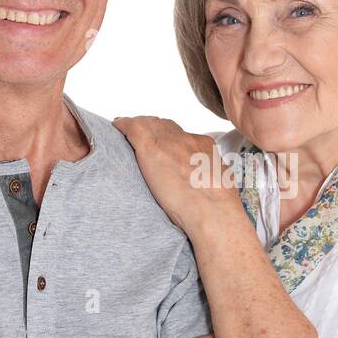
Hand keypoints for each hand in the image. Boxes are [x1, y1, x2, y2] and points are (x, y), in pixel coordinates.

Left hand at [111, 115, 237, 232]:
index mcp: (204, 146)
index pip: (183, 135)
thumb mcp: (220, 184)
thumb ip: (208, 176)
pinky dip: (123, 125)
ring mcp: (169, 142)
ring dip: (138, 127)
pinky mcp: (151, 147)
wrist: (212, 212)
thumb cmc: (216, 209)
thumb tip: (201, 182)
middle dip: (153, 130)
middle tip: (142, 137)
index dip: (169, 138)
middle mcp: (186, 139)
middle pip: (165, 126)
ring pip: (148, 125)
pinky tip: (117, 126)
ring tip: (125, 129)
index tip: (162, 145)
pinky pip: (132, 128)